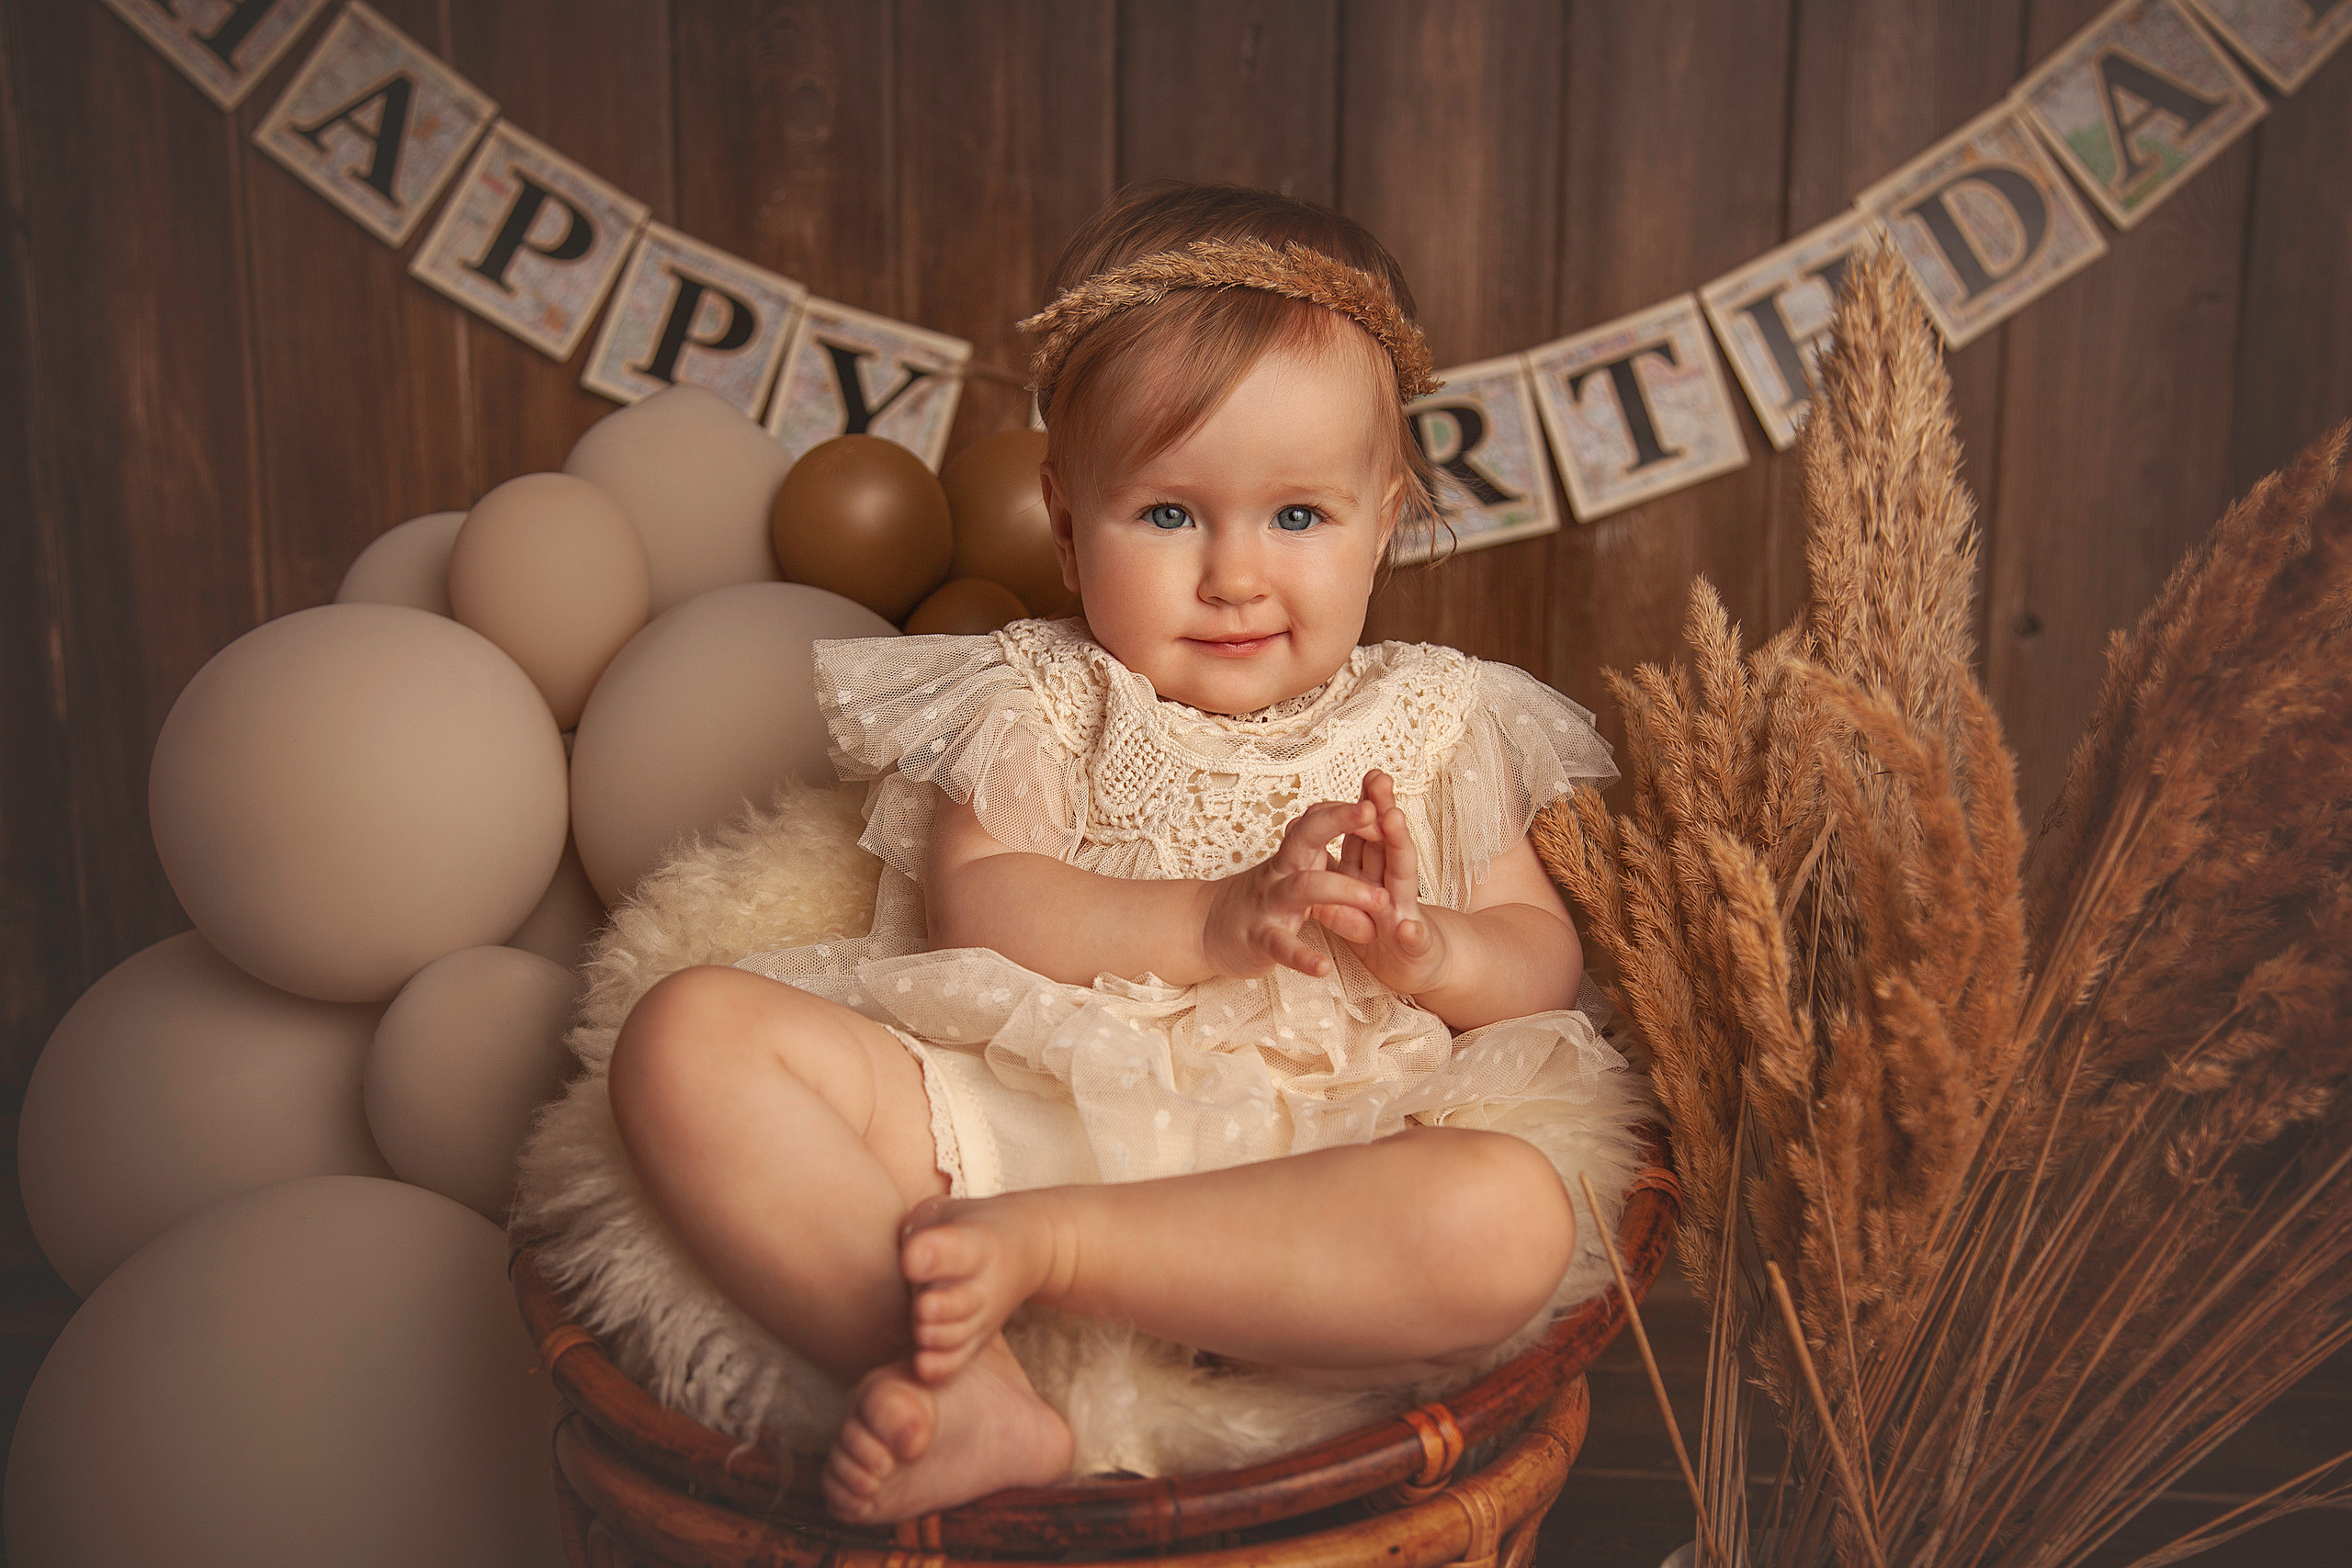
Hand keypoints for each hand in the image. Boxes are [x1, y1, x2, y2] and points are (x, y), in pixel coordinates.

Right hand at [1200, 798, 1392, 978]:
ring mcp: (1269, 904)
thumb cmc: (1261, 899)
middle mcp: (1282, 873)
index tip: (1379, 804)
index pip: (1318, 819)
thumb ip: (1325, 864)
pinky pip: (1282, 945)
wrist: (1204, 928)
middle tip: (1376, 812)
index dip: (1348, 810)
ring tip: (1380, 899)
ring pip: (1304, 887)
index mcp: (1293, 857)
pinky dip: (1302, 957)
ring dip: (1344, 889)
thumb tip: (1368, 864)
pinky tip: (1323, 967)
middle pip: (1307, 835)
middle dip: (1340, 820)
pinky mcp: (1260, 938)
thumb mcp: (1292, 875)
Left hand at [1316, 770, 1450, 996]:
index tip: (1367, 775)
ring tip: (1393, 820)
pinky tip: (1407, 928)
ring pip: (1403, 878)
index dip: (1369, 804)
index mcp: (1377, 873)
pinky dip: (1411, 934)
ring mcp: (1407, 915)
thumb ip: (1341, 868)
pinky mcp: (1415, 951)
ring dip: (1399, 848)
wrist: (1418, 969)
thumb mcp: (1355, 896)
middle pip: (1389, 842)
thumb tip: (1314, 839)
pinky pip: (1412, 942)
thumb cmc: (1382, 929)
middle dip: (1384, 809)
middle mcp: (1395, 886)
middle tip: (1379, 780)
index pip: (1372, 833)